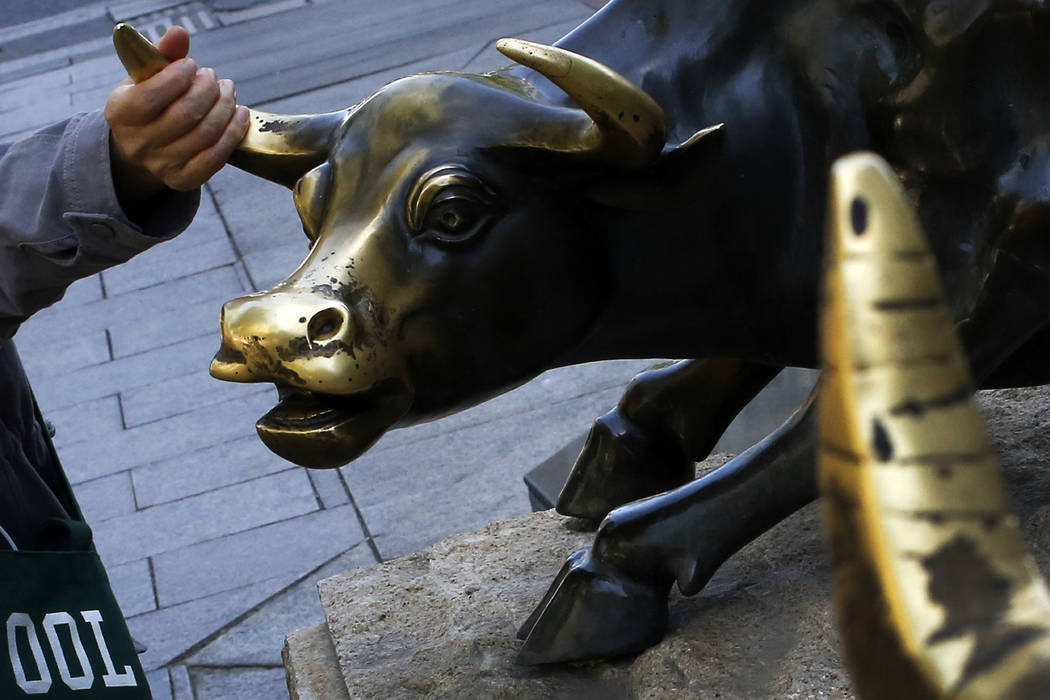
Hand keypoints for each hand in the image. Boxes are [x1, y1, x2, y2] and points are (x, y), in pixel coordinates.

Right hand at [105, 26, 248, 201]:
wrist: (143, 143)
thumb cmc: (148, 100)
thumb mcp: (146, 76)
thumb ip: (162, 53)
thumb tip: (180, 33)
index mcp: (120, 113)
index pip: (152, 95)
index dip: (179, 76)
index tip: (192, 65)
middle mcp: (138, 144)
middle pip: (186, 114)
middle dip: (208, 90)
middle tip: (214, 77)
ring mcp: (161, 166)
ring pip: (205, 134)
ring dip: (225, 107)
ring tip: (228, 90)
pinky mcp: (183, 180)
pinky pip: (215, 158)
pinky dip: (233, 133)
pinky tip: (240, 114)